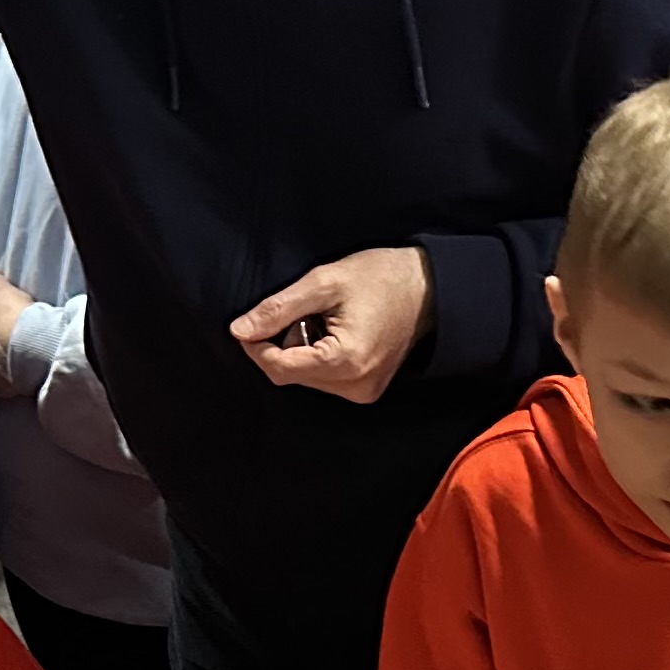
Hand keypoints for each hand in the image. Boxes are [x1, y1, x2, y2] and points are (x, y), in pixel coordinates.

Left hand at [230, 247, 431, 404]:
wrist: (429, 287)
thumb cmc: (381, 277)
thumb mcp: (324, 282)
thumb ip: (278, 309)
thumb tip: (240, 331)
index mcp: (345, 361)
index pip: (279, 368)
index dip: (257, 346)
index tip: (253, 323)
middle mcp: (356, 386)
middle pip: (291, 375)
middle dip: (287, 343)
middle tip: (309, 312)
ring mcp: (364, 391)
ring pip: (306, 377)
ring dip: (304, 349)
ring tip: (329, 321)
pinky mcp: (367, 390)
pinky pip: (325, 378)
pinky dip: (320, 356)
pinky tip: (339, 333)